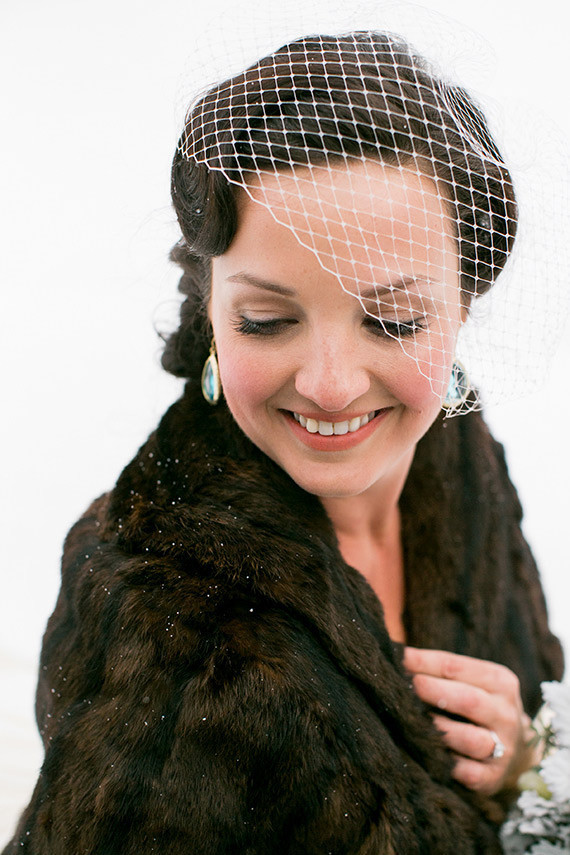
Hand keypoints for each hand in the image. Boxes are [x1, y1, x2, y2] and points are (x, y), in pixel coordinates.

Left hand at [403, 646, 536, 795]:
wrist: (515, 750)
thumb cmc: (478, 706)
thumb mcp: (471, 681)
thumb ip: (440, 670)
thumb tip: (400, 657)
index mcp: (500, 682)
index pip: (457, 667)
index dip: (424, 662)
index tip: (399, 659)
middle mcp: (505, 714)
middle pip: (469, 701)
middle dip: (434, 691)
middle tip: (408, 686)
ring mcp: (503, 748)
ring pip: (469, 739)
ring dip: (439, 729)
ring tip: (413, 720)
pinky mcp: (492, 778)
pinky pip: (467, 772)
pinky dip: (446, 763)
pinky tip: (428, 752)